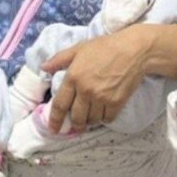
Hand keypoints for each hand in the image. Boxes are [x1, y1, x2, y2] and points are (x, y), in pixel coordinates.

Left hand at [43, 24, 160, 133]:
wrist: (133, 50)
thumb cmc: (105, 47)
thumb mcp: (79, 48)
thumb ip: (59, 59)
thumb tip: (44, 68)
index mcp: (73, 78)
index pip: (60, 105)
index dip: (55, 120)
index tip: (53, 129)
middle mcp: (86, 91)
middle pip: (76, 117)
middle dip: (75, 124)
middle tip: (76, 125)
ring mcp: (102, 98)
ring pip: (92, 120)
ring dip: (90, 121)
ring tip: (90, 116)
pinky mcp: (117, 102)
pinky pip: (107, 118)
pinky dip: (104, 118)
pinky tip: (104, 113)